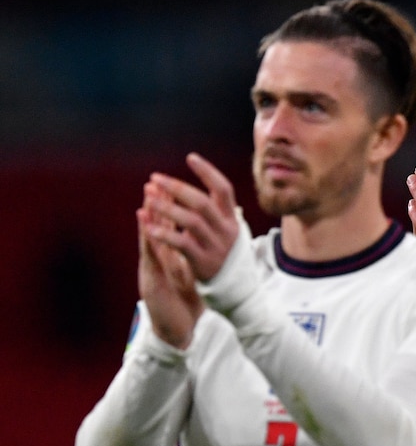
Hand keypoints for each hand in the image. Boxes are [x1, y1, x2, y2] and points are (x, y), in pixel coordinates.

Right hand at [137, 190, 202, 348]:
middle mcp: (161, 260)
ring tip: (147, 195)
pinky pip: (150, 256)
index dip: (171, 207)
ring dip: (150, 215)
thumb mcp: (192, 275)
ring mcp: (154, 269)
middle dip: (159, 204)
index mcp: (172, 256)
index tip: (173, 186)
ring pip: (151, 237)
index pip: (170, 227)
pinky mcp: (152, 281)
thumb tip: (208, 238)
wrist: (176, 332)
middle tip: (157, 181)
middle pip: (158, 227)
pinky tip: (145, 222)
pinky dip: (148, 237)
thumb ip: (195, 256)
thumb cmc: (185, 303)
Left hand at [141, 152, 238, 280]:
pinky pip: (182, 244)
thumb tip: (200, 182)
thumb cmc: (225, 253)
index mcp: (232, 218)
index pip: (223, 188)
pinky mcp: (203, 262)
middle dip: (177, 187)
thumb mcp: (228, 229)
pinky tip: (149, 227)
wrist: (236, 288)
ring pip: (191, 221)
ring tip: (148, 198)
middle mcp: (226, 230)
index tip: (190, 158)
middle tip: (155, 178)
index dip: (208, 171)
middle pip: (202, 202)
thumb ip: (217, 209)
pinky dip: (165, 234)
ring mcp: (216, 246)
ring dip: (167, 208)